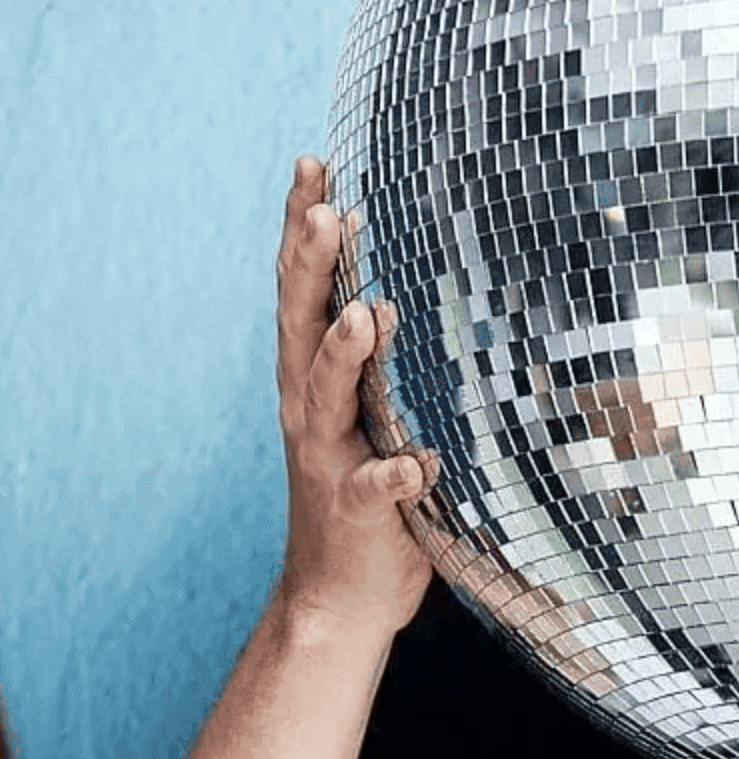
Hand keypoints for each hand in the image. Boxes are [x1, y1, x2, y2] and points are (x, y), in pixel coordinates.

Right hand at [273, 157, 437, 638]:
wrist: (340, 595)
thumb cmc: (367, 492)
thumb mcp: (370, 411)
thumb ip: (375, 360)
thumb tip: (397, 292)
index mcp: (314, 378)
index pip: (303, 290)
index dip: (302, 228)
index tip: (312, 163)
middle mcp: (309, 410)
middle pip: (301, 325)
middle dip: (311, 267)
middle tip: (326, 209)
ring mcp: (329, 460)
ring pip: (327, 399)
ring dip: (345, 356)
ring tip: (369, 312)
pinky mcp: (358, 513)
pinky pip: (375, 491)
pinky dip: (395, 474)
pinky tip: (417, 462)